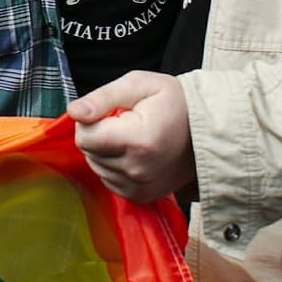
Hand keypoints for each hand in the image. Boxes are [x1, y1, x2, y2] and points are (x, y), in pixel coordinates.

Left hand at [66, 71, 195, 203]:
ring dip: (106, 151)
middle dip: (99, 135)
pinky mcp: (141, 196)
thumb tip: (74, 112)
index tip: (113, 113)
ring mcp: (140, 187)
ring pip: (96, 167)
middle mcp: (138, 170)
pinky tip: (134, 153)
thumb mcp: (139, 85)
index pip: (84, 137)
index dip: (91, 120)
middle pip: (89, 153)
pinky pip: (108, 180)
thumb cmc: (173, 102)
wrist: (207, 130)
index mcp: (138, 140)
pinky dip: (115, 166)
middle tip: (126, 123)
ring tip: (133, 138)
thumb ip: (102, 98)